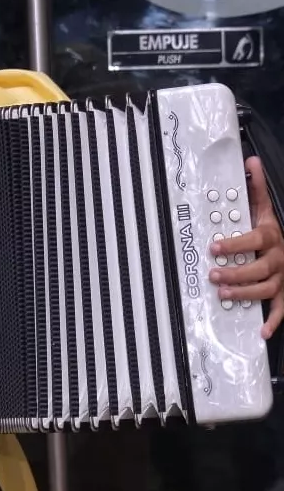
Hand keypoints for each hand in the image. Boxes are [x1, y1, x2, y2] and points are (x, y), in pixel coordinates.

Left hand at [209, 156, 283, 338]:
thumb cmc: (271, 230)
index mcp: (271, 236)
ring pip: (267, 288)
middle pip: (259, 268)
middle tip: (213, 275)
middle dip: (235, 273)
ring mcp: (283, 277)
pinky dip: (274, 321)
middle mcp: (279, 258)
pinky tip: (262, 331)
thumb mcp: (264, 207)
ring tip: (223, 295)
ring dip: (245, 294)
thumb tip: (250, 159)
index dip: (234, 244)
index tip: (215, 247)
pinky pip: (282, 309)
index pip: (254, 240)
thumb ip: (255, 186)